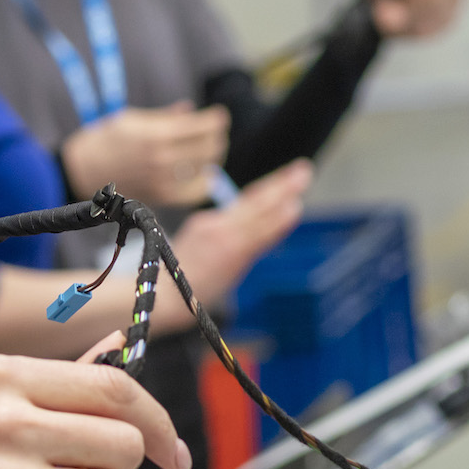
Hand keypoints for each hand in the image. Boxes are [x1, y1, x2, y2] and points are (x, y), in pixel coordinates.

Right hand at [59, 103, 231, 210]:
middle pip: (209, 148)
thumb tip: (190, 110)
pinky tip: (203, 175)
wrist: (82, 170)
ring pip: (206, 169)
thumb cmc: (105, 140)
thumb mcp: (132, 118)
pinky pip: (195, 193)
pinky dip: (204, 183)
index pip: (201, 126)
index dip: (216, 120)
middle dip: (217, 137)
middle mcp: (162, 159)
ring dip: (213, 158)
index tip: (220, 116)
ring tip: (209, 151)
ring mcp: (163, 180)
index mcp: (156, 134)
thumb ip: (165, 117)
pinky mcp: (161, 197)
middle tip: (216, 132)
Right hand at [163, 161, 309, 306]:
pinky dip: (278, 219)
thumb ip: (218, 235)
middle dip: (281, 183)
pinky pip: (262, 232)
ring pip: (261, 211)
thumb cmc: (177, 279)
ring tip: (302, 178)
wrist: (165, 298)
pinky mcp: (233, 252)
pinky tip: (292, 209)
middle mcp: (218, 225)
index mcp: (208, 223)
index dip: (269, 188)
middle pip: (256, 200)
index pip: (247, 202)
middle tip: (303, 169)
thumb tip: (245, 230)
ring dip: (283, 193)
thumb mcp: (194, 250)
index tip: (288, 177)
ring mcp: (227, 237)